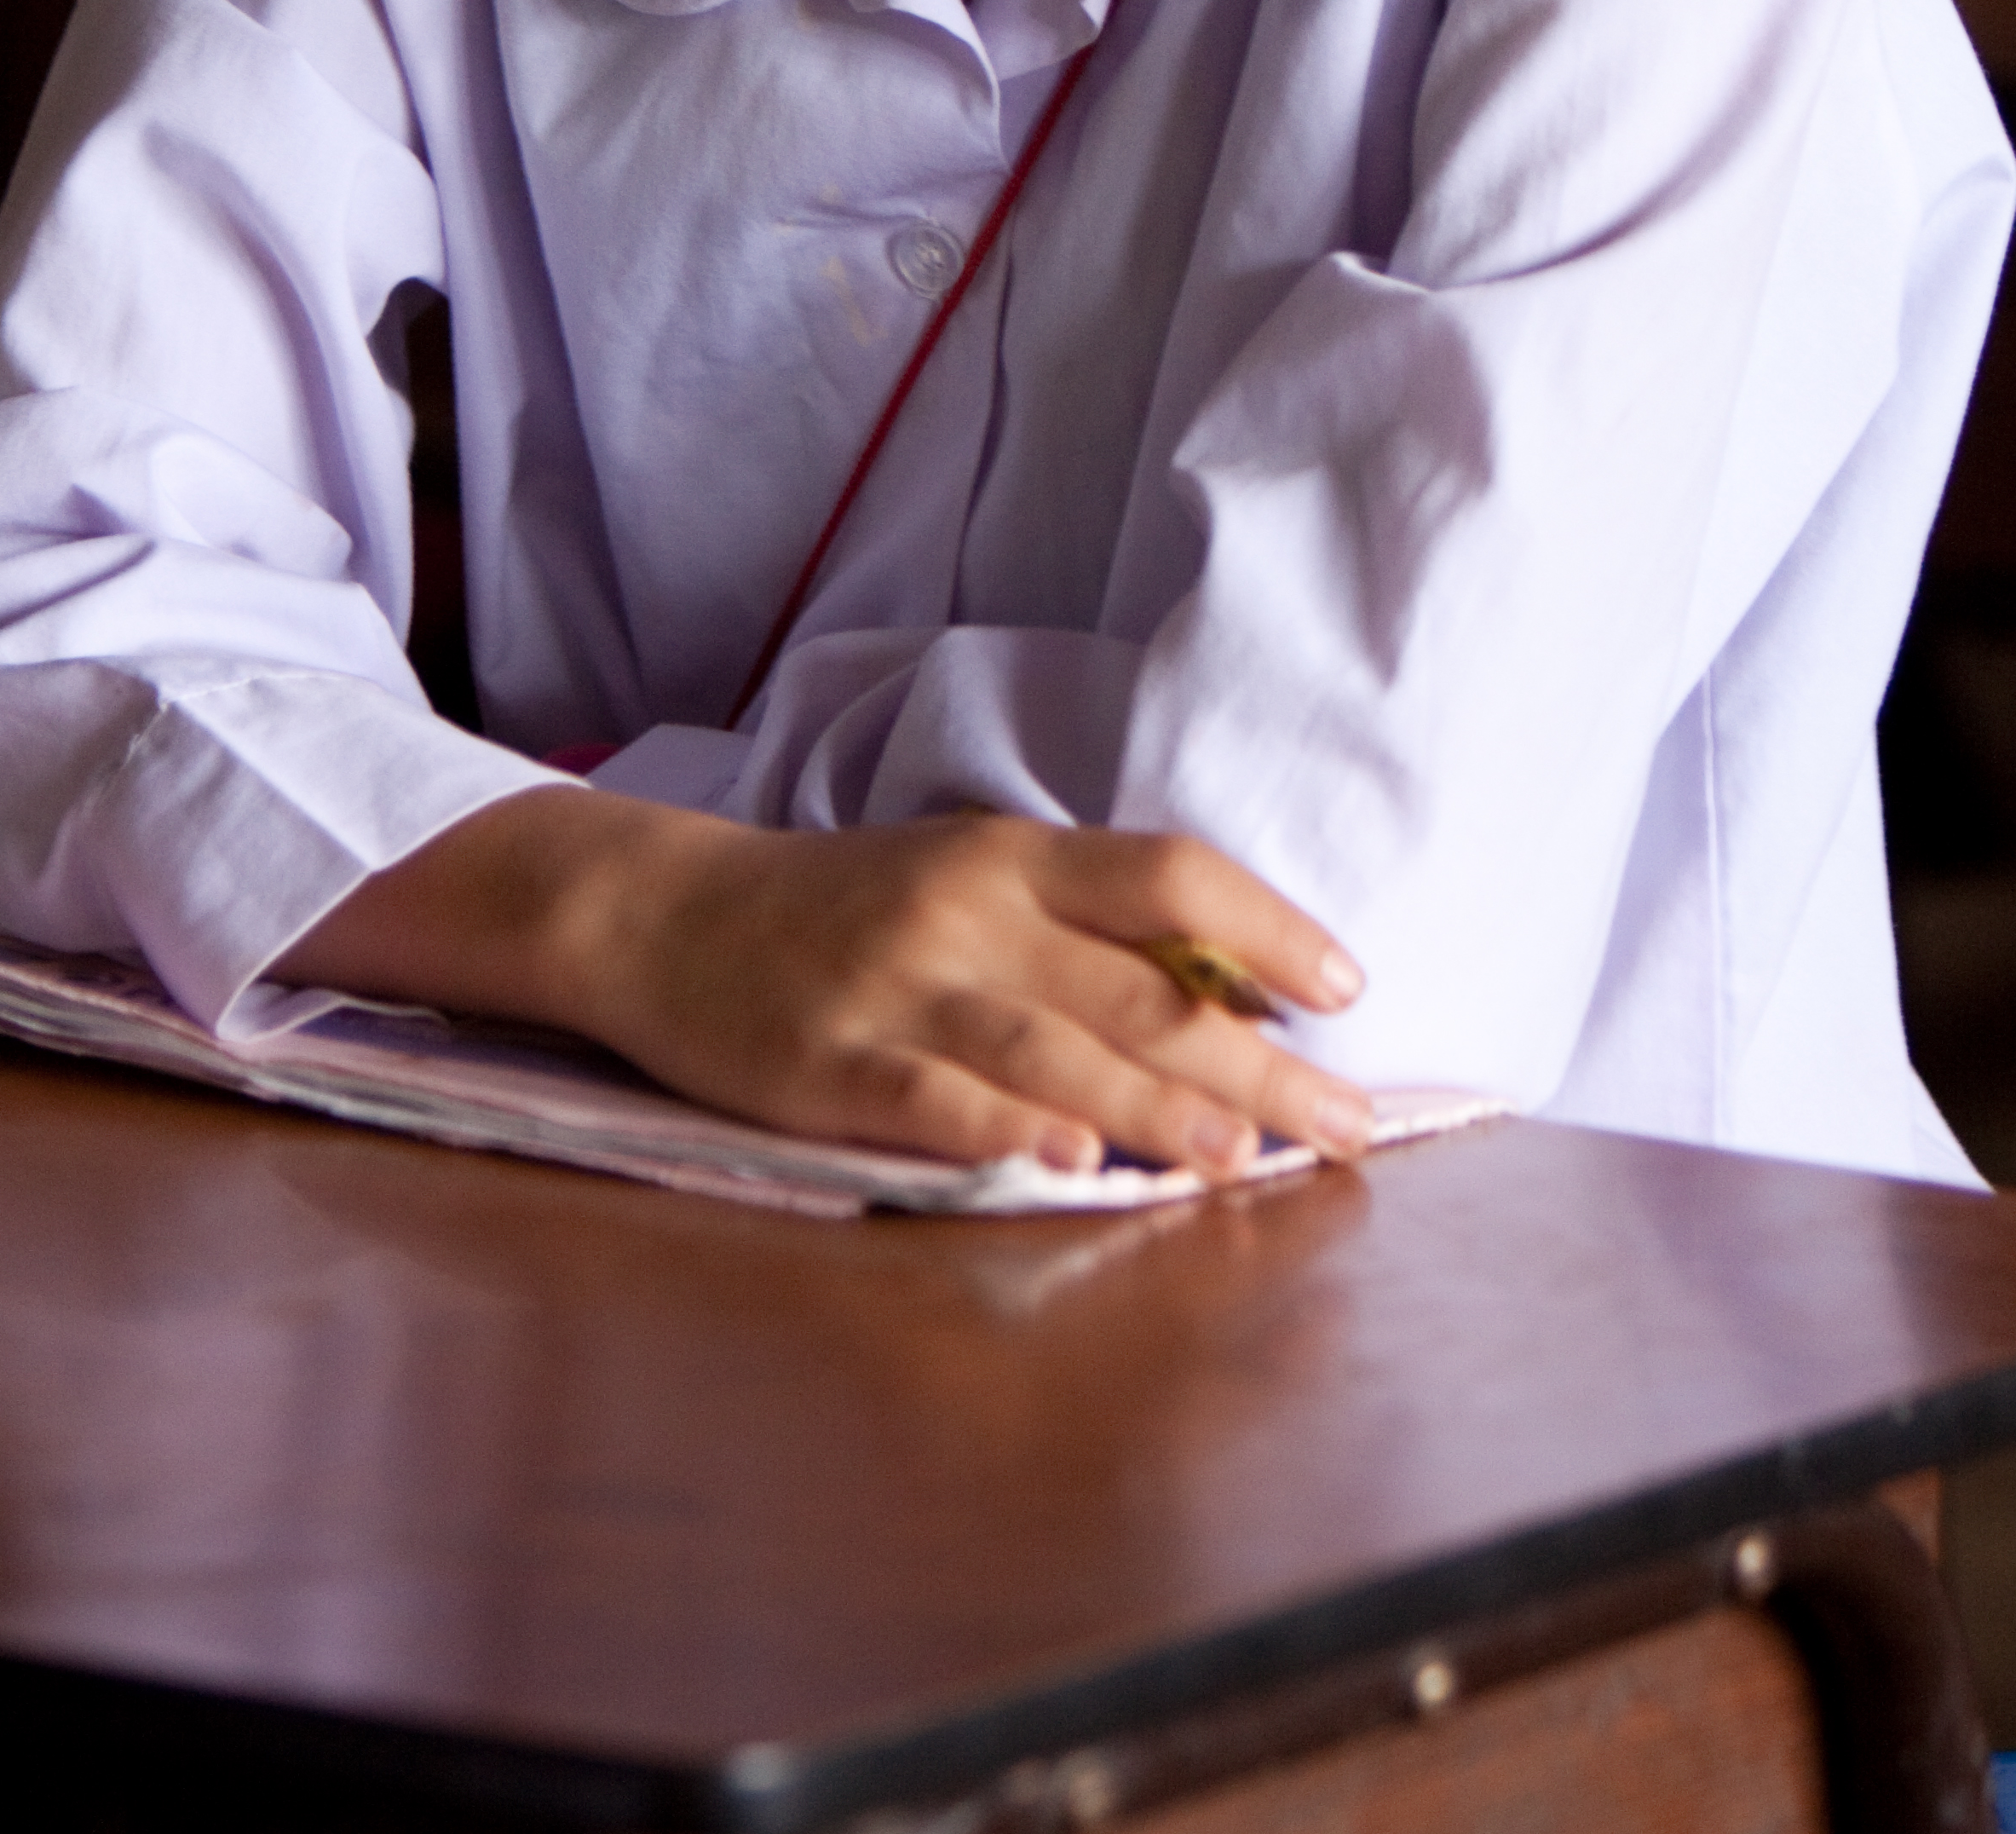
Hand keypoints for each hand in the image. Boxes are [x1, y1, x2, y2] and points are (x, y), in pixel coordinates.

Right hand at [287, 794, 1372, 1179]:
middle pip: (1136, 986)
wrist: (665, 913)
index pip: (1167, 877)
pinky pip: (930, 1098)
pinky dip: (1003, 1129)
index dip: (1268, 927)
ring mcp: (895, 989)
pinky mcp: (826, 1065)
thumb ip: (1081, 932)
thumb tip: (1232, 1002)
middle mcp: (966, 912)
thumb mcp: (966, 881)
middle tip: (1349, 1126)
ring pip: (1051, 1044)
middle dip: (1258, 1062)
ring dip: (1155, 1106)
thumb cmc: (844, 911)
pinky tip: (1065, 1160)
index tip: (1350, 991)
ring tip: (1242, 1158)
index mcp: (1010, 857)